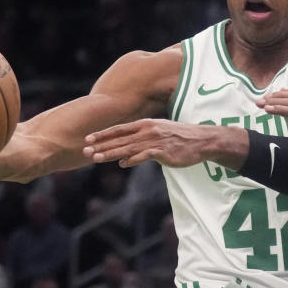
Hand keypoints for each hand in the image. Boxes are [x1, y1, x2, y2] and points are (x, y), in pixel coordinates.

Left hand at [83, 119, 225, 167]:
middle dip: (101, 145)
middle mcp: (148, 130)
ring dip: (111, 153)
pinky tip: (122, 164)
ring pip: (128, 147)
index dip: (103, 134)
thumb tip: (123, 158)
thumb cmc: (180, 138)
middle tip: (84, 149)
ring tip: (96, 157)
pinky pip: (144, 156)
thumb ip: (141, 143)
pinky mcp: (164, 152)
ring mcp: (156, 141)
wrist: (202, 141)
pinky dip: (133, 160)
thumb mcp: (159, 134)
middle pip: (120, 139)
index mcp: (146, 124)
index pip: (120, 129)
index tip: (88, 138)